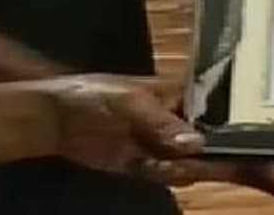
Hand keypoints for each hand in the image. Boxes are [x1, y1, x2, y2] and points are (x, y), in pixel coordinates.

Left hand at [37, 74, 202, 173]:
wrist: (53, 120)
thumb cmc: (92, 96)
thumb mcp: (129, 103)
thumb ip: (163, 123)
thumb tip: (196, 142)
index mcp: (177, 96)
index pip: (212, 112)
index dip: (220, 128)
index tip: (216, 143)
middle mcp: (174, 120)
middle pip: (204, 141)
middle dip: (201, 155)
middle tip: (185, 160)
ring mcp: (159, 143)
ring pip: (187, 161)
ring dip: (180, 168)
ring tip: (157, 164)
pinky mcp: (143, 163)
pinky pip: (165, 174)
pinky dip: (162, 176)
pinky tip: (146, 169)